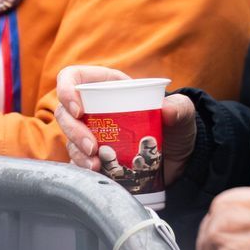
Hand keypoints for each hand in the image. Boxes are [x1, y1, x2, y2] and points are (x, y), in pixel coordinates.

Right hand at [55, 65, 196, 181]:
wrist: (180, 162)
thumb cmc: (177, 129)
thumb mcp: (184, 114)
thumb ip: (180, 107)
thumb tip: (167, 110)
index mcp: (109, 85)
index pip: (73, 77)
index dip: (67, 90)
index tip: (78, 110)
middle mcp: (95, 107)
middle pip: (65, 111)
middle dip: (73, 130)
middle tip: (92, 146)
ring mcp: (92, 132)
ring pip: (69, 137)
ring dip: (77, 151)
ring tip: (95, 164)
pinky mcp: (93, 156)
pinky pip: (76, 159)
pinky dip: (81, 166)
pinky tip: (95, 172)